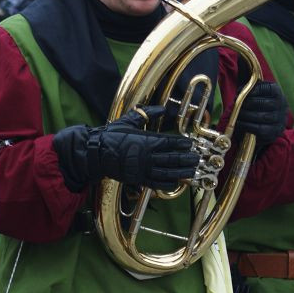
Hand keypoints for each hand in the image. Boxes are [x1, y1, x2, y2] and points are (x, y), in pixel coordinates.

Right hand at [52, 105, 198, 192]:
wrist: (96, 153)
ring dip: (181, 173)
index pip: (170, 142)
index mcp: (146, 141)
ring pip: (167, 173)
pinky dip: (167, 184)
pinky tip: (176, 183)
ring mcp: (143, 169)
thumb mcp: (129, 120)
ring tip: (192, 172)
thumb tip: (163, 108)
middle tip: (197, 159)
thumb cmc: (112, 135)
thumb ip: (147, 114)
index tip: (191, 144)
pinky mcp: (138, 179)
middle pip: (172, 159)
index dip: (182, 144)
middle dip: (186, 159)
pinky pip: (156, 184)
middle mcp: (147, 156)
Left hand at [234, 80, 287, 150]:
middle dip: (245, 105)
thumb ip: (247, 74)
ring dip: (245, 116)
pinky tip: (240, 124)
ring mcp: (279, 120)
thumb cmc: (256, 102)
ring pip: (261, 117)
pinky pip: (259, 130)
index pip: (267, 88)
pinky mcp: (274, 132)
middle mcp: (281, 105)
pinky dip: (247, 127)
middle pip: (262, 104)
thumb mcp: (252, 88)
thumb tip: (239, 58)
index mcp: (277, 92)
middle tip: (235, 105)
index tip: (239, 92)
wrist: (265, 123)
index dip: (252, 90)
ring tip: (236, 115)